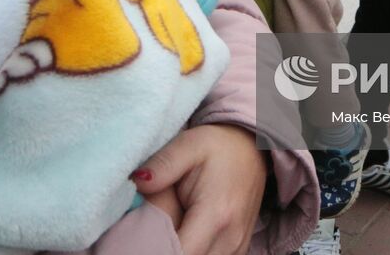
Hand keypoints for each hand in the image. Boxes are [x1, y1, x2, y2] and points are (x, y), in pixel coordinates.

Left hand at [133, 123, 267, 254]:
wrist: (253, 148)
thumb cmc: (219, 146)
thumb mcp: (188, 145)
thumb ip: (163, 164)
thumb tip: (136, 182)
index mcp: (216, 213)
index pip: (180, 253)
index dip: (156, 249)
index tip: (141, 237)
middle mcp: (230, 237)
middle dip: (165, 252)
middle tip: (149, 234)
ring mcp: (237, 246)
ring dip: (180, 253)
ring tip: (165, 235)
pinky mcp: (238, 249)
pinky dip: (195, 253)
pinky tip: (183, 238)